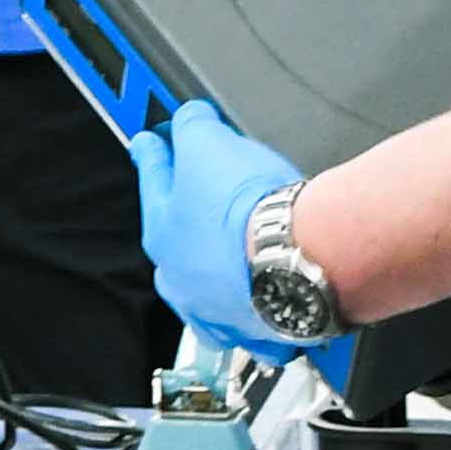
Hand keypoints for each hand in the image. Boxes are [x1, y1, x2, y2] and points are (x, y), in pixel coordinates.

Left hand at [131, 99, 312, 364]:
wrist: (300, 258)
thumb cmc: (251, 210)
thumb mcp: (207, 141)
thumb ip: (191, 126)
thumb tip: (189, 118)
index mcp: (162, 234)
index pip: (152, 180)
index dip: (154, 154)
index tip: (150, 143)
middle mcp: (183, 279)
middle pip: (179, 240)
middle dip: (188, 216)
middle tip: (206, 196)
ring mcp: (218, 310)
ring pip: (211, 285)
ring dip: (223, 264)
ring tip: (244, 246)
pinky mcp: (259, 330)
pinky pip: (254, 319)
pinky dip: (259, 306)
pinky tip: (271, 293)